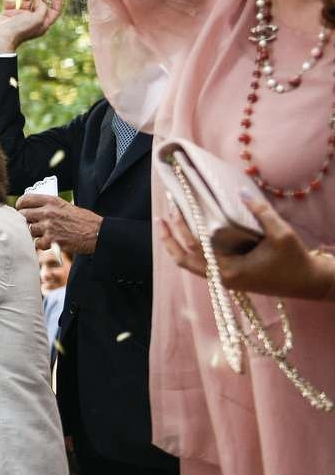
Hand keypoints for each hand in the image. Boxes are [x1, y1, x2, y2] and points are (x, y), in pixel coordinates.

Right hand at [0, 0, 62, 54]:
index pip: (54, 9)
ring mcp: (20, 16)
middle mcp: (32, 19)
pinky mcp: (8, 14)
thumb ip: (42, 7)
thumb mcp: (38, 18)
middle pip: (40, 1)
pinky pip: (11, 1)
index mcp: (43, 22)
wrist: (0, 37)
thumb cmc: (20, 30)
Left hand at [17, 194, 102, 254]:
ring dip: (34, 233)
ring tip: (45, 234)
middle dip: (25, 220)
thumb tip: (31, 209)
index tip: (21, 209)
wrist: (98, 233)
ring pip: (29, 230)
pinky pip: (37, 243)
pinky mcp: (52, 240)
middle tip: (31, 224)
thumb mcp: (65, 206)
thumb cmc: (83, 220)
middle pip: (23, 215)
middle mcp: (48, 212)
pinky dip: (42, 244)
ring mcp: (49, 226)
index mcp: (52, 201)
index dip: (21, 206)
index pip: (25, 200)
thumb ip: (48, 206)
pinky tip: (50, 242)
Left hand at [161, 192, 334, 299]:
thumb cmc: (295, 259)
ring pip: (189, 263)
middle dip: (170, 234)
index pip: (193, 247)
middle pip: (183, 257)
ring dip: (175, 243)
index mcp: (229, 270)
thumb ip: (260, 212)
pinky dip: (189, 249)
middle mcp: (220, 277)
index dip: (180, 227)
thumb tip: (241, 192)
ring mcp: (222, 279)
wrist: (308, 282)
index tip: (172, 207)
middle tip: (165, 210)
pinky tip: (187, 233)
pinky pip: (200, 263)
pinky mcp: (228, 276)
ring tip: (167, 221)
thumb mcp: (281, 233)